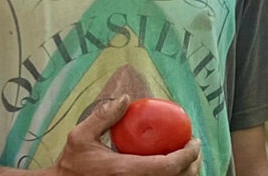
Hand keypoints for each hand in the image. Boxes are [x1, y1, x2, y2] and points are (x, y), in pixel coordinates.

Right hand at [56, 96, 201, 175]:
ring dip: (185, 174)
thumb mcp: (81, 135)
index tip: (195, 141)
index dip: (187, 155)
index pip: (167, 167)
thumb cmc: (71, 163)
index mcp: (125, 171)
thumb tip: (127, 98)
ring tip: (188, 158)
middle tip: (195, 148)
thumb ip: (104, 116)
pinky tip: (172, 168)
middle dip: (192, 165)